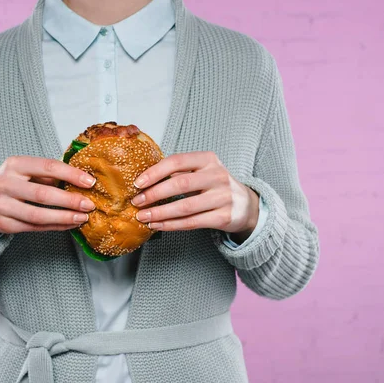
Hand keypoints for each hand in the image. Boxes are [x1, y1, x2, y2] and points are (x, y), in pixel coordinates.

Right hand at [0, 156, 96, 242]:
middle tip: (89, 204)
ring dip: (64, 217)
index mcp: (14, 164)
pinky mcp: (3, 224)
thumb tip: (81, 180)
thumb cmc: (10, 183)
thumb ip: (47, 173)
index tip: (89, 182)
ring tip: (83, 218)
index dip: (70, 174)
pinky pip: (34, 228)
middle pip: (42, 194)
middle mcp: (5, 184)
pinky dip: (55, 227)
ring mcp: (2, 206)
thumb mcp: (23, 170)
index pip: (47, 167)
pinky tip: (70, 224)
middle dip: (69, 200)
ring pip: (38, 215)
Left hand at [130, 151, 259, 235]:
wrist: (246, 204)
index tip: (138, 183)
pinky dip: (171, 225)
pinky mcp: (224, 217)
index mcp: (208, 159)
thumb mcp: (202, 171)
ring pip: (185, 207)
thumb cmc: (215, 185)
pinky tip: (158, 225)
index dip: (155, 172)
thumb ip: (179, 172)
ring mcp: (223, 197)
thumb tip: (144, 180)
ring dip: (160, 213)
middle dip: (154, 194)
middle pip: (180, 184)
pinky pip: (192, 222)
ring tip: (143, 216)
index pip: (177, 161)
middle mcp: (217, 176)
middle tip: (137, 202)